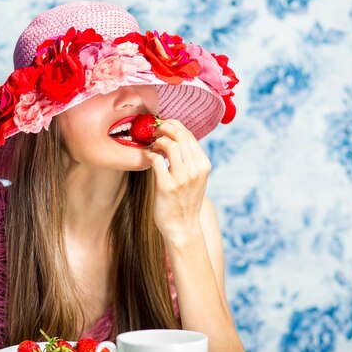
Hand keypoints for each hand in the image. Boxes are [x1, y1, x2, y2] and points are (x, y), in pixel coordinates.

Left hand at [147, 119, 211, 242]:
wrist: (182, 227)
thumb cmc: (186, 201)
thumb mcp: (196, 178)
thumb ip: (190, 159)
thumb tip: (177, 138)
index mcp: (203, 165)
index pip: (190, 136)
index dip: (175, 126)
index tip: (165, 124)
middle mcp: (195, 170)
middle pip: (180, 136)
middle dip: (165, 128)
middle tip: (155, 130)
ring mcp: (181, 178)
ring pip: (169, 145)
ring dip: (158, 141)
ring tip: (153, 145)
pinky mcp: (166, 186)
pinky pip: (156, 160)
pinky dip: (150, 155)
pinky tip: (148, 158)